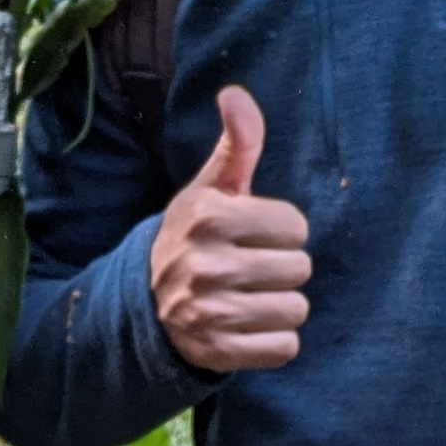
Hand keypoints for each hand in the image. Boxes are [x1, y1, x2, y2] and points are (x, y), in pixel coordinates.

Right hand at [151, 86, 309, 373]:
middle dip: (282, 267)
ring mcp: (209, 312)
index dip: (282, 230)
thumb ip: (236, 143)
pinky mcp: (217, 352)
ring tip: (252, 296)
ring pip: (296, 309)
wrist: (146, 302)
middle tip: (252, 267)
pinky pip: (284, 348)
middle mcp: (205, 264)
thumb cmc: (194, 236)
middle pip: (299, 268)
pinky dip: (273, 341)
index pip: (296, 226)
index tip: (254, 234)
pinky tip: (249, 327)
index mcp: (207, 217)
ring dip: (281, 305)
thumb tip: (235, 94)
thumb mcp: (210, 188)